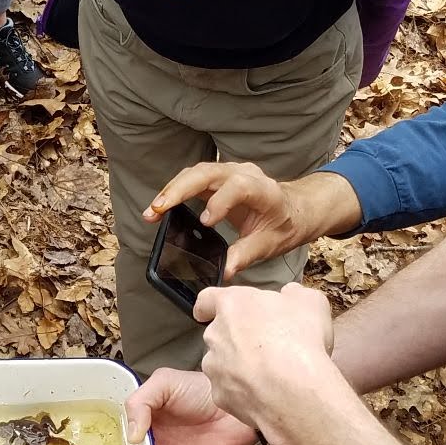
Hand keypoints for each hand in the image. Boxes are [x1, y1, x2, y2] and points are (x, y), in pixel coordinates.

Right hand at [145, 165, 356, 276]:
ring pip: (196, 172)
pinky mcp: (217, 177)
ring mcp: (229, 172)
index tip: (205, 223)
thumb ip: (245, 255)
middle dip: (180, 190)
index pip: (239, 187)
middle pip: (208, 172)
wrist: (293, 209)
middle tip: (158, 210)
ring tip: (152, 211)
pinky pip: (193, 178)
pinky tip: (160, 206)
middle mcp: (244, 174)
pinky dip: (175, 190)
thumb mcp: (269, 244)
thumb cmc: (283, 225)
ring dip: (172, 189)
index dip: (220, 202)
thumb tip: (223, 272)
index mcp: (263, 190)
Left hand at [196, 283, 351, 444]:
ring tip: (269, 373)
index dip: (209, 306)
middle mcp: (215, 334)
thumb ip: (293, 294)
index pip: (207, 300)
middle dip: (235, 338)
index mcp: (232, 305)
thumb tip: (289, 295)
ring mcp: (215, 368)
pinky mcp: (220, 396)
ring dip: (238, 366)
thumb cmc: (301, 339)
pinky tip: (267, 393)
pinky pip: (230, 390)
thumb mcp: (311, 302)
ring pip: (221, 364)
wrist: (296, 390)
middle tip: (265, 345)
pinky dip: (244, 391)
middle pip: (218, 333)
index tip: (208, 311)